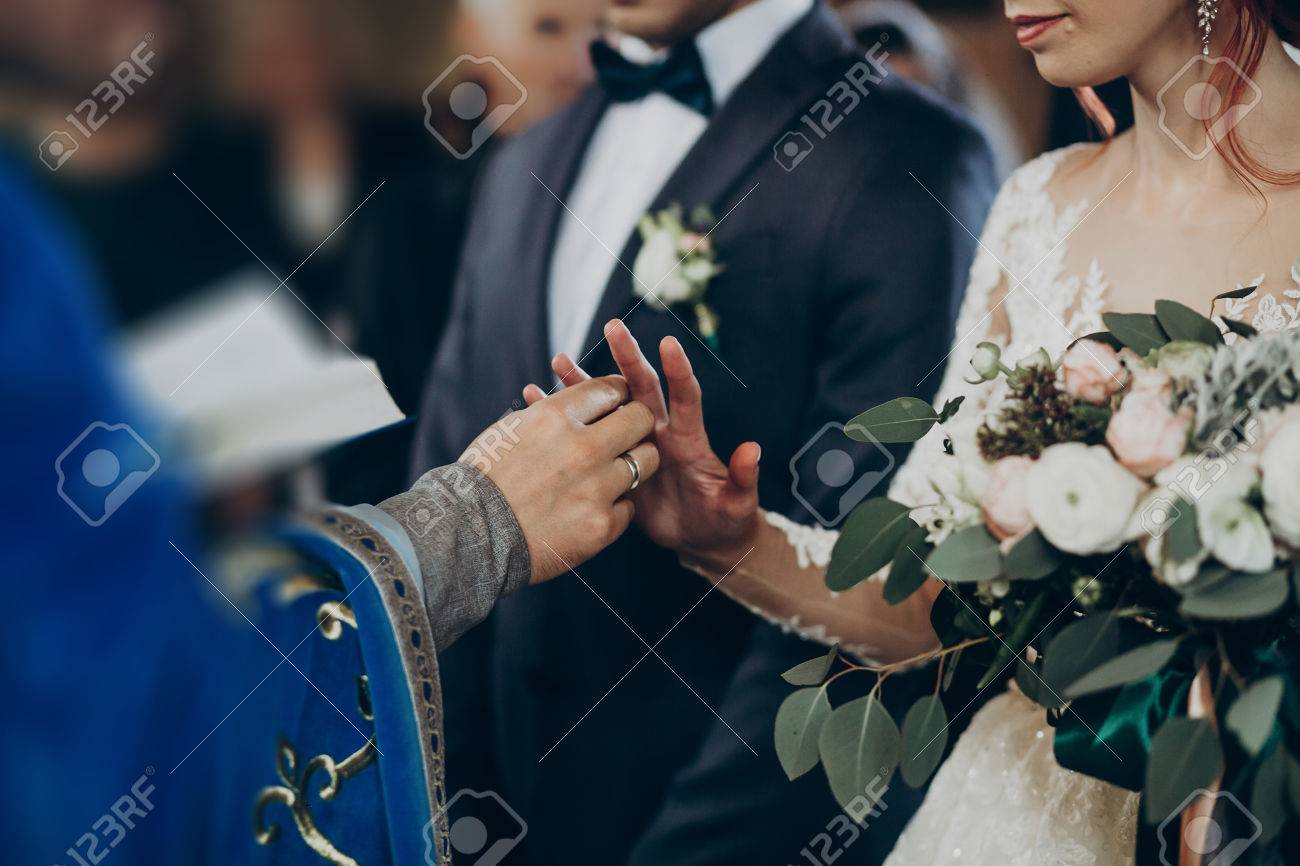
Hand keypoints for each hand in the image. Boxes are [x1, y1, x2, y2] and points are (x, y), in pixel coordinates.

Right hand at [468, 375, 658, 582]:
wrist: (468, 535)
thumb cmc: (484, 479)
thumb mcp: (512, 428)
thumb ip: (553, 413)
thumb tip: (583, 403)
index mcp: (556, 417)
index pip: (610, 388)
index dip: (618, 393)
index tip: (617, 403)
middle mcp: (582, 448)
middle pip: (640, 419)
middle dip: (636, 423)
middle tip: (628, 434)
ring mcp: (596, 488)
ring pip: (646, 462)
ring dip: (633, 463)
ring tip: (613, 472)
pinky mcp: (602, 525)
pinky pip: (628, 506)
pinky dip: (614, 507)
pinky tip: (591, 508)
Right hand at [523, 321, 760, 570]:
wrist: (701, 539)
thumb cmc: (725, 520)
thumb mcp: (737, 503)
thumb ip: (743, 478)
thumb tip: (753, 450)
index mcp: (689, 439)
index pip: (685, 397)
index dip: (679, 371)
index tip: (669, 343)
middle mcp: (660, 434)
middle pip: (642, 389)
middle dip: (628, 357)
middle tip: (613, 327)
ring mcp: (634, 446)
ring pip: (608, 407)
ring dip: (585, 384)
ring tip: (559, 360)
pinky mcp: (614, 465)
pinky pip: (588, 437)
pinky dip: (566, 421)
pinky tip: (539, 403)